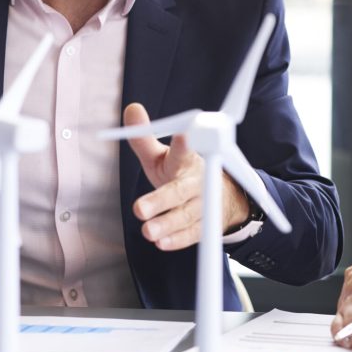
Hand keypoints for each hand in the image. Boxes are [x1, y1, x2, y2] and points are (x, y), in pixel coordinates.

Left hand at [124, 103, 249, 249]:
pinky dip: (178, 239)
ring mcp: (202, 205)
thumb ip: (143, 137)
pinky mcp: (204, 225)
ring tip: (147, 231)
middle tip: (139, 208)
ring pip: (186, 216)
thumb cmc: (180, 172)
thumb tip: (131, 109)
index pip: (183, 151)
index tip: (185, 134)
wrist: (219, 195)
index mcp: (186, 160)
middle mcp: (197, 182)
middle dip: (161, 201)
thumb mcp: (161, 155)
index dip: (183, 143)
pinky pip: (193, 234)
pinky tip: (162, 243)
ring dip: (167, 225)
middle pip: (180, 192)